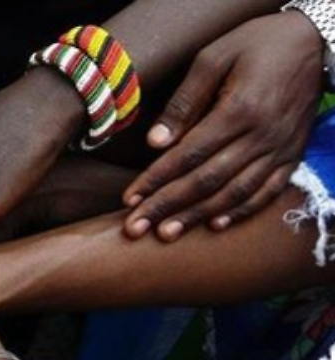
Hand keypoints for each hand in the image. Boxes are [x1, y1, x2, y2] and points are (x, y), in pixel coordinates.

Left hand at [123, 13, 323, 240]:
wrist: (314, 41)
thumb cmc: (256, 44)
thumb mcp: (214, 58)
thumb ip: (184, 102)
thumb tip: (155, 143)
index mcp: (239, 110)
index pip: (188, 155)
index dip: (156, 180)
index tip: (129, 200)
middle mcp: (262, 136)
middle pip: (207, 180)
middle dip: (167, 206)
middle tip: (135, 228)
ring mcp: (280, 149)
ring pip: (235, 192)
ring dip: (197, 216)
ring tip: (167, 234)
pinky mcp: (293, 155)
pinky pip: (268, 191)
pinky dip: (242, 211)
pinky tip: (215, 225)